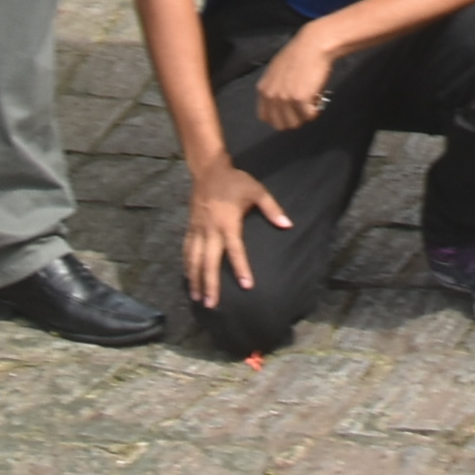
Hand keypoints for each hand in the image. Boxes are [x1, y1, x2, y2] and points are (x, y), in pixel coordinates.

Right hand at [183, 153, 290, 308]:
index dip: (241, 268)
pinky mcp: (190, 227)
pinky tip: (188, 277)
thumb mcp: (256, 191)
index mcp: (228, 223)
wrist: (208, 170)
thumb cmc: (235, 181)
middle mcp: (211, 229)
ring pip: (194, 259)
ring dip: (195, 279)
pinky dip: (187, 265)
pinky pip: (186, 250)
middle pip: (209, 261)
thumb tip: (288, 225)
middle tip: (212, 304)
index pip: (235, 250)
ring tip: (197, 298)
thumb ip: (272, 209)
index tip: (246, 286)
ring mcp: (198, 229)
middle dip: (210, 283)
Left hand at [255, 24, 340, 131]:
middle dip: (294, 119)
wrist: (313, 44)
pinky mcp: (300, 99)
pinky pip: (309, 116)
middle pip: (280, 124)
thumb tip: (280, 103)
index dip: (280, 118)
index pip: (266, 117)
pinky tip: (318, 100)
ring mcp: (285, 98)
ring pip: (295, 124)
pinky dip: (315, 112)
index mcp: (263, 89)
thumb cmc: (299, 54)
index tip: (290, 113)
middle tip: (303, 109)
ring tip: (311, 103)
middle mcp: (271, 95)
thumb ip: (274, 88)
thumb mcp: (276, 71)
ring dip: (304, 116)